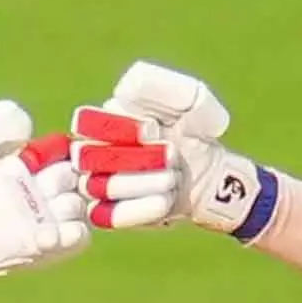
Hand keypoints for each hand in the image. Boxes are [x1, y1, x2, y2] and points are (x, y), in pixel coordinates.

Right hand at [68, 61, 276, 240]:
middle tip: (171, 156)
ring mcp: (97, 183)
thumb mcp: (193, 101)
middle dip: (135, 157)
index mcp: (105, 119)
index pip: (90, 120)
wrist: (210, 175)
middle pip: (93, 155)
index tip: (154, 129)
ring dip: (141, 182)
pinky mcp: (107, 213)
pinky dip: (139, 209)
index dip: (122, 127)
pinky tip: (166, 201)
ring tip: (174, 178)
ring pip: (102, 185)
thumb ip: (166, 88)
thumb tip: (124, 91)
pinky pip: (109, 214)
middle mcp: (93, 151)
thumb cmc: (195, 132)